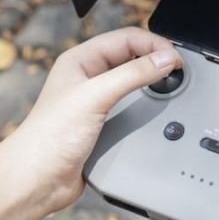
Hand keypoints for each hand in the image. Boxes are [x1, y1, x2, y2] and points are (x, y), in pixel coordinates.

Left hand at [0, 27, 181, 219]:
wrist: (39, 181)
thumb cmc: (50, 138)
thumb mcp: (96, 97)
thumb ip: (133, 75)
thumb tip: (166, 58)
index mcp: (81, 59)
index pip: (127, 38)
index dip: (154, 44)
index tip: (176, 58)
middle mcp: (90, 75)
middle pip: (134, 54)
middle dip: (157, 58)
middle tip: (178, 69)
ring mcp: (99, 97)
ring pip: (136, 77)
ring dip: (154, 78)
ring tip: (171, 82)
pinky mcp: (107, 118)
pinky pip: (135, 100)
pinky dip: (150, 99)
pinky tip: (158, 104)